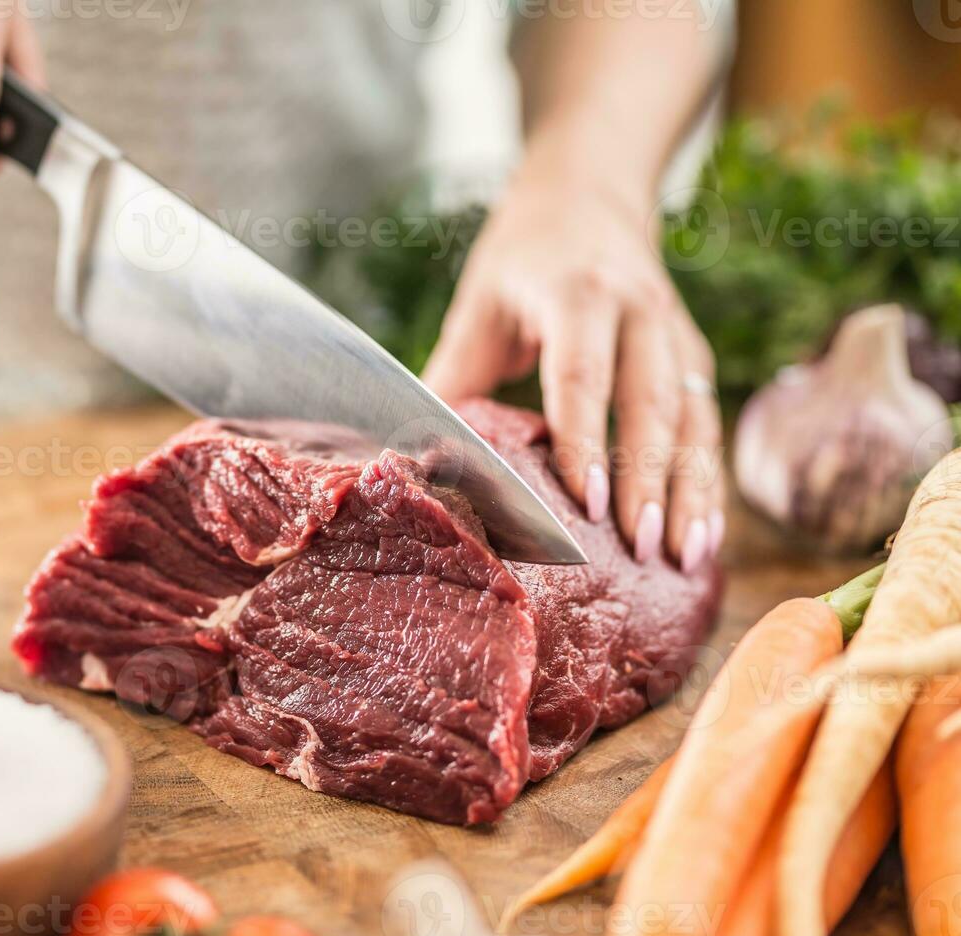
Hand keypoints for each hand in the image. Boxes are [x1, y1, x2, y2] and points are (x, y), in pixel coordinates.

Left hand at [422, 158, 722, 572]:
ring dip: (694, 492)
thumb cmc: (522, 257)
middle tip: (642, 549)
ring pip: (694, 418)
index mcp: (577, 293)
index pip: (583, 375)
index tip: (590, 503)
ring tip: (687, 558)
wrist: (590, 194)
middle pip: (651, 403)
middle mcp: (638, 310)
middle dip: (651, 480)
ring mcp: (675, 332)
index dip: (586, 441)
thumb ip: (454, 376)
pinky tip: (704, 534)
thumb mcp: (480, 303)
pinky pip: (707, 423)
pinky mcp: (693, 356)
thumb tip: (410, 454)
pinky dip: (709, 481)